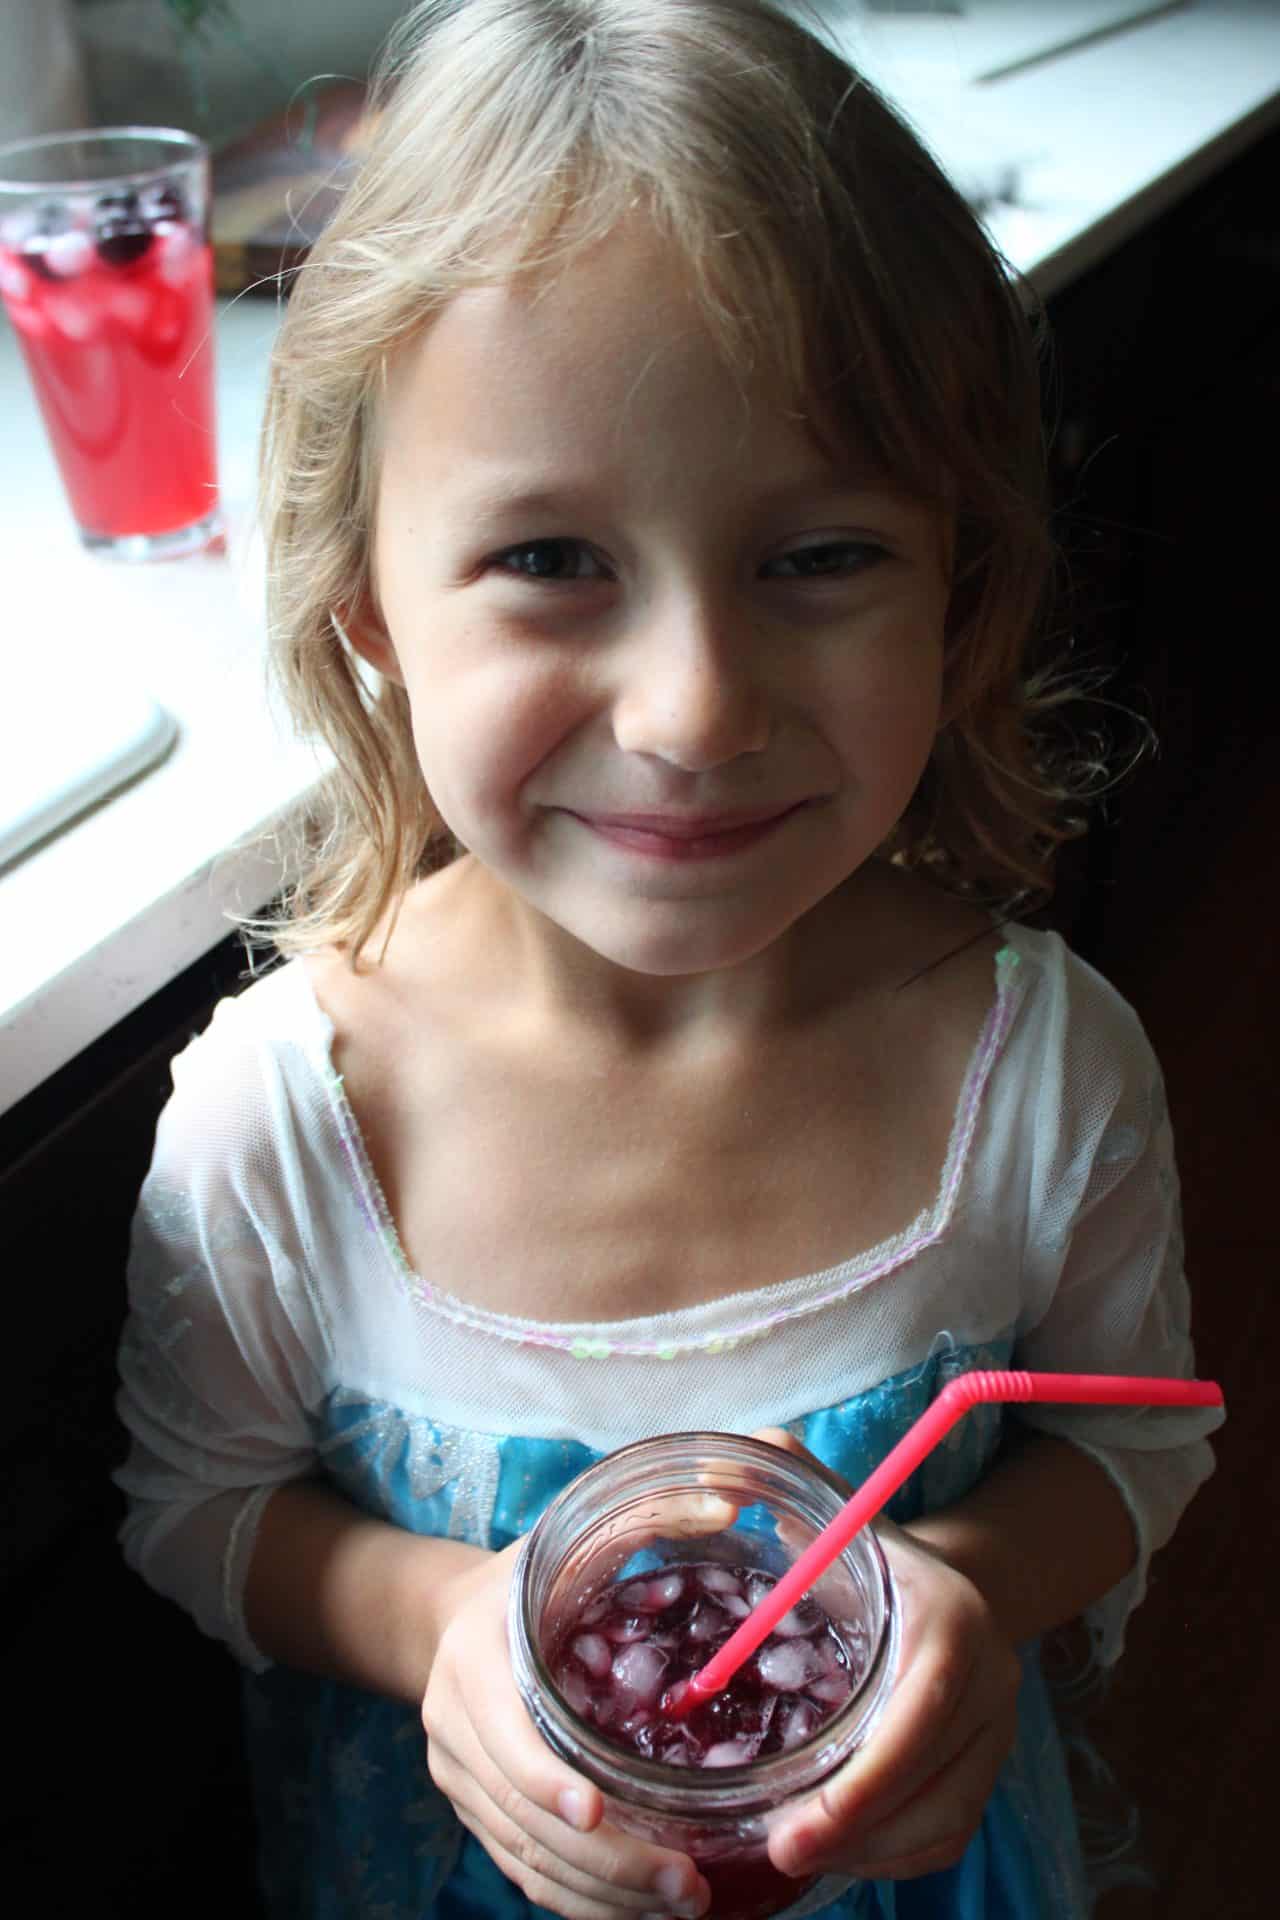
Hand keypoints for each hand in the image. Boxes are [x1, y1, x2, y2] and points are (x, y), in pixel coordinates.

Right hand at [422, 1540, 710, 1919]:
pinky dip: (579, 1899)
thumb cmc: (532, 1570)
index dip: (547, 1778)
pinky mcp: (477, 1811)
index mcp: (475, 1656)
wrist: (447, 1614)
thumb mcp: (574, 1532)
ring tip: (683, 1902)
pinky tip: (639, 1910)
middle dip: (604, 1860)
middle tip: (685, 1881)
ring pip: (524, 1858)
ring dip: (600, 1894)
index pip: (505, 1735)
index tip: (598, 1810)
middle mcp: (455, 1724)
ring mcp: (460, 1776)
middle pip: (521, 1815)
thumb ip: (650, 1513)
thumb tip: (730, 1496)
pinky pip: (522, 1871)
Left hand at [750, 1429, 1020, 1883]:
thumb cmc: (866, 1546)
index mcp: (949, 1617)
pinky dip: (890, 1856)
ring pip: (943, 1823)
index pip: (919, 1714)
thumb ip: (777, 1473)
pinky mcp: (985, 1769)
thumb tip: (715, 1469)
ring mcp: (994, 1732)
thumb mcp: (828, 1504)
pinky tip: (833, 1850)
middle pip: (933, 1784)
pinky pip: (946, 1835)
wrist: (946, 1578)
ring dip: (869, 1854)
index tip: (792, 1822)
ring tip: (793, 1854)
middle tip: (777, 1852)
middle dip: (854, 1832)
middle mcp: (990, 1680)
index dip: (862, 1781)